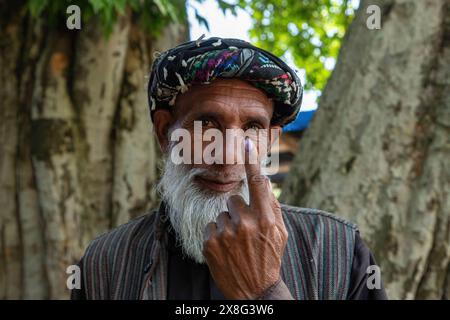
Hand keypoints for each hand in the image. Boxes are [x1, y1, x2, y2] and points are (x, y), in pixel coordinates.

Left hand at [202, 138, 288, 298]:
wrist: (255, 290)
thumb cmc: (269, 258)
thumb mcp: (280, 233)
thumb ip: (272, 207)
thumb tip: (263, 183)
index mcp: (265, 218)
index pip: (258, 183)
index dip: (252, 161)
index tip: (246, 143)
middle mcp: (245, 222)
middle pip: (234, 199)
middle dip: (238, 212)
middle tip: (245, 230)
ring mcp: (226, 233)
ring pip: (221, 214)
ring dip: (227, 225)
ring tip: (235, 243)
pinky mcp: (211, 243)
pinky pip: (211, 226)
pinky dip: (216, 235)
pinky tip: (225, 249)